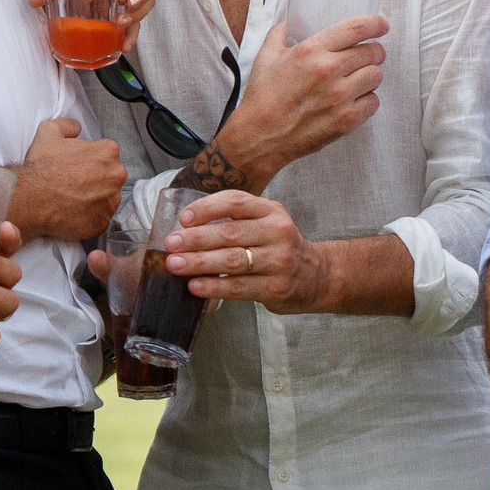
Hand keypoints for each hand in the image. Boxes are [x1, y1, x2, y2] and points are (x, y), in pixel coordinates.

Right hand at [11, 117, 128, 241]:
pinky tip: (73, 212)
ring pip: (107, 198)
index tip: (77, 167)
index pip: (106, 154)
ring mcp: (111, 201)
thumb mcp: (49, 132)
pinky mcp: (103, 222)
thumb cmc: (42, 167)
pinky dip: (89, 217)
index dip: (90, 160)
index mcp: (108, 151)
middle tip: (75, 184)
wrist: (32, 198)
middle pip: (111, 176)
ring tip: (73, 199)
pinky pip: (99, 219)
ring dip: (95, 199)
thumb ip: (67, 125)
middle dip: (96, 180)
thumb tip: (76, 128)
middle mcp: (116, 175)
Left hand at [161, 189, 331, 312]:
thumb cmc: (279, 247)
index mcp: (271, 210)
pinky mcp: (277, 287)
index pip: (235, 202)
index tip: (183, 218)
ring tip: (175, 265)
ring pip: (232, 260)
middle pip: (230, 232)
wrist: (318, 276)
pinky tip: (195, 286)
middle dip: (195, 239)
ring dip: (199, 263)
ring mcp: (279, 260)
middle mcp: (278, 231)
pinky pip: (239, 287)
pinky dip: (214, 287)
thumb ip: (235, 218)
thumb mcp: (266, 222)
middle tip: (171, 244)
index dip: (206, 208)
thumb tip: (186, 225)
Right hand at [217, 14, 386, 186]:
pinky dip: (367, 99)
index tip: (381, 25)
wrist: (260, 135)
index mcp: (312, 50)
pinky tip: (353, 100)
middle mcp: (329, 70)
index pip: (357, 29)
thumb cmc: (263, 96)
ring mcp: (341, 97)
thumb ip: (281, 32)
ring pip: (376, 76)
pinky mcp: (347, 120)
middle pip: (372, 52)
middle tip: (367, 56)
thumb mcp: (267, 55)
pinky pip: (373, 102)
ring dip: (370, 75)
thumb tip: (293, 20)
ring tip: (357, 79)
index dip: (375, 24)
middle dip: (373, 51)